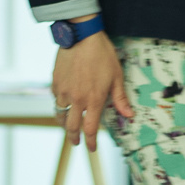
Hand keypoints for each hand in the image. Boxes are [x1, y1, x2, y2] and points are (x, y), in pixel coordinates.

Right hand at [52, 32, 133, 150]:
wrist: (81, 36)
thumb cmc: (102, 54)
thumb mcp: (117, 76)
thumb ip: (120, 98)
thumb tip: (129, 115)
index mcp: (93, 100)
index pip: (90, 129)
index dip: (90, 142)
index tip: (92, 148)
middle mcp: (76, 99)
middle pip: (71, 127)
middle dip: (73, 138)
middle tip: (76, 143)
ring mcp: (63, 91)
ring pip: (60, 114)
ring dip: (64, 123)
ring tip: (67, 126)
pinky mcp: (55, 82)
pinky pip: (56, 99)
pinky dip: (59, 105)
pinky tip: (63, 103)